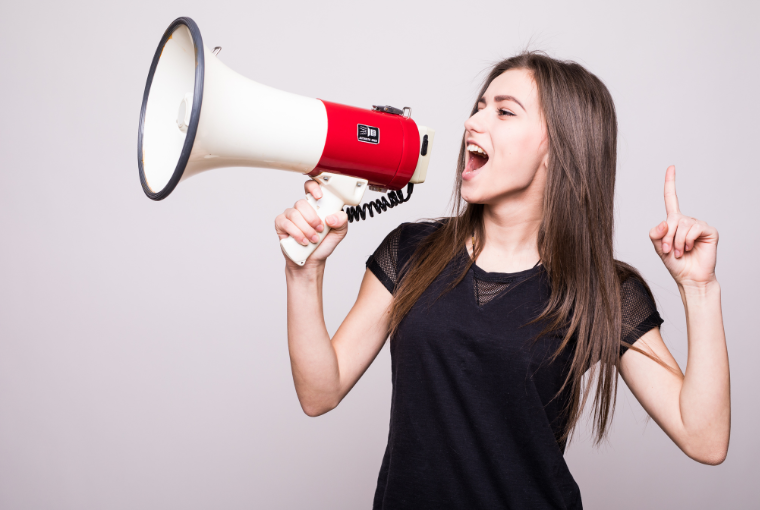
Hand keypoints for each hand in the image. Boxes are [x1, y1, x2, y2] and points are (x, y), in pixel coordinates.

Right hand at [274, 180, 348, 267]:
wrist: (312, 262)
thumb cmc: (323, 245)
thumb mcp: (339, 233)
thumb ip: (341, 222)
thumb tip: (332, 217)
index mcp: (315, 206)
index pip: (310, 187)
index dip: (313, 187)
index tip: (319, 196)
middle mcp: (301, 209)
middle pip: (301, 203)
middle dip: (312, 219)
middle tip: (319, 229)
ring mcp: (290, 216)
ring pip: (294, 214)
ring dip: (306, 229)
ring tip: (313, 239)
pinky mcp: (281, 225)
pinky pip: (286, 224)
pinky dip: (297, 234)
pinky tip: (303, 241)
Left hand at [649, 166, 718, 287]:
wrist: (690, 278)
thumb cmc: (675, 264)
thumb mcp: (659, 248)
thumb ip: (655, 235)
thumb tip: (664, 222)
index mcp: (674, 222)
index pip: (671, 199)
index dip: (670, 183)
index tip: (671, 167)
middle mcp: (687, 221)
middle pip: (672, 219)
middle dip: (667, 237)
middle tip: (669, 251)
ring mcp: (698, 225)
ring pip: (682, 225)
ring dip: (677, 242)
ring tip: (680, 252)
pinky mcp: (709, 231)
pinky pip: (694, 229)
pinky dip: (687, 240)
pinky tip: (690, 249)